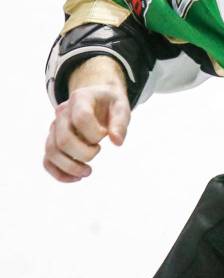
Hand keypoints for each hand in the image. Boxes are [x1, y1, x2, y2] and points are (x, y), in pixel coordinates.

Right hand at [43, 56, 129, 182]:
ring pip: (52, 151)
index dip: (95, 132)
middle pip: (64, 140)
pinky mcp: (53, 140)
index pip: (81, 118)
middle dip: (84, 153)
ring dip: (70, 167)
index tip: (106, 134)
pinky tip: (76, 178)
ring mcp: (54, 127)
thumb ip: (120, 122)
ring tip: (88, 172)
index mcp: (79, 98)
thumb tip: (117, 142)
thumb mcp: (121, 106)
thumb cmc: (110, 104)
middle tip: (98, 150)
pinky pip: (48, 160)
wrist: (98, 99)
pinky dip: (59, 172)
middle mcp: (62, 113)